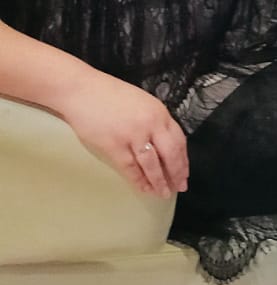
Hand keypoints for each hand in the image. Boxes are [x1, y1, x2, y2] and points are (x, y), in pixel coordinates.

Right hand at [60, 75, 188, 196]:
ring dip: (159, 181)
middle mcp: (150, 124)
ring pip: (152, 164)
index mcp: (159, 112)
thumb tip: (164, 143)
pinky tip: (144, 189)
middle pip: (170, 153)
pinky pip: (130, 168)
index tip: (185, 172)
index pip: (179, 140)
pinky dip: (139, 180)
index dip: (183, 159)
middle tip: (179, 187)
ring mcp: (132, 135)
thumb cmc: (111, 96)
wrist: (83, 91)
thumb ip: (155, 121)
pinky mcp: (113, 146)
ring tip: (163, 193)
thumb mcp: (143, 103)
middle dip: (176, 173)